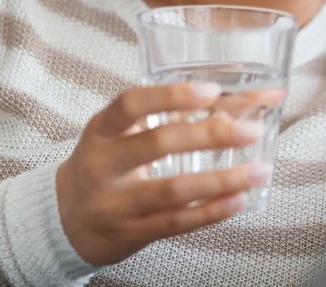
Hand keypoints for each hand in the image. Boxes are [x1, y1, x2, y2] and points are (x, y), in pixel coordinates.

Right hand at [56, 82, 281, 266]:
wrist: (66, 219)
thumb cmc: (108, 163)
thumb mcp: (124, 133)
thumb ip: (178, 114)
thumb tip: (255, 96)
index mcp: (102, 128)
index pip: (131, 104)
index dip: (171, 95)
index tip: (211, 91)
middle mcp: (103, 163)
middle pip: (157, 144)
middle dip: (209, 135)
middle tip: (251, 131)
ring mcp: (114, 202)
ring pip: (171, 190)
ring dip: (221, 180)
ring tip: (260, 171)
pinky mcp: (129, 233)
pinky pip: (175, 223)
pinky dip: (211, 212)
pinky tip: (239, 199)